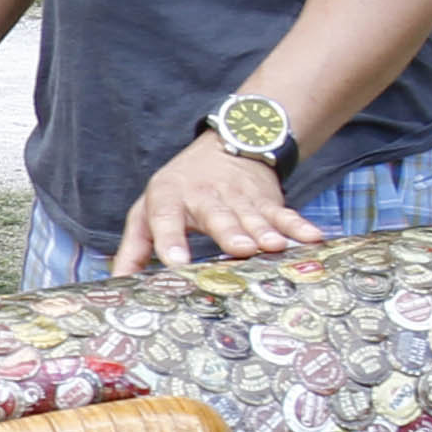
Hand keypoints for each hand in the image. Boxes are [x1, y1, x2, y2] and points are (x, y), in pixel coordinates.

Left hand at [112, 133, 316, 273]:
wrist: (226, 146)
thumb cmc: (178, 191)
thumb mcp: (147, 212)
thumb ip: (134, 249)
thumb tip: (117, 286)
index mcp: (169, 198)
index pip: (167, 219)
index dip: (171, 240)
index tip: (177, 262)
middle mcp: (205, 197)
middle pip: (217, 216)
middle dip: (229, 232)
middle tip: (239, 249)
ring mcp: (240, 198)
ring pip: (253, 217)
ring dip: (265, 232)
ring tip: (274, 247)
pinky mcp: (267, 201)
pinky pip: (284, 215)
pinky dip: (298, 226)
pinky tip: (313, 238)